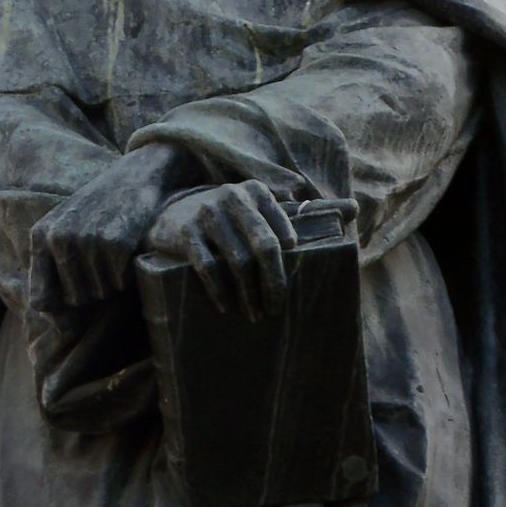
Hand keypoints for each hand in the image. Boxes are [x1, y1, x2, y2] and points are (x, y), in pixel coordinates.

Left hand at [29, 143, 191, 309]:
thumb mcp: (64, 229)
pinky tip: (127, 248)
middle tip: (99, 262)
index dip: (60, 309)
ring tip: (112, 251)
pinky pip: (120, 283)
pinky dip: (126, 274)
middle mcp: (59, 239)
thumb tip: (62, 330)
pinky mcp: (116, 243)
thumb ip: (53, 271)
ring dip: (110, 281)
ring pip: (100, 293)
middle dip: (90, 289)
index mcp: (40, 236)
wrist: (135, 175)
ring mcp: (87, 240)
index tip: (76, 298)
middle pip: (74, 300)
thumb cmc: (98, 209)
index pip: (41, 299)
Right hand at [145, 179, 295, 320]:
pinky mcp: (187, 231)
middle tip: (274, 308)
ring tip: (254, 314)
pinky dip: (219, 291)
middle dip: (273, 283)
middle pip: (265, 247)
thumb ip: (280, 219)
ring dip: (248, 294)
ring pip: (239, 261)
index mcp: (256, 192)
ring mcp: (208, 213)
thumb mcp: (249, 207)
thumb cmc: (222, 218)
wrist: (171, 213)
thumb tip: (334, 229)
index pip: (282, 232)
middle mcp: (234, 197)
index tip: (292, 286)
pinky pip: (208, 267)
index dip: (288, 264)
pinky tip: (225, 307)